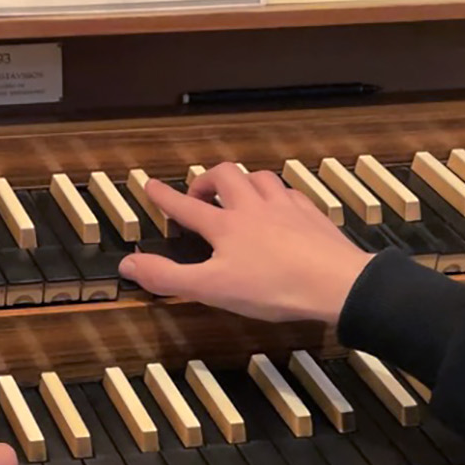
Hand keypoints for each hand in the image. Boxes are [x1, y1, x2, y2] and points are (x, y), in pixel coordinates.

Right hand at [117, 163, 375, 323]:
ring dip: (243, 182)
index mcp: (225, 225)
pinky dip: (276, 194)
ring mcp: (285, 207)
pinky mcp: (311, 215)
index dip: (164, 197)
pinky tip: (279, 206)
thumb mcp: (212, 288)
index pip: (186, 205)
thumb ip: (168, 276)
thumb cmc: (272, 287)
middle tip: (199, 194)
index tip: (150, 185)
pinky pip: (289, 193)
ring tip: (238, 195)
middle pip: (225, 176)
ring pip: (259, 178)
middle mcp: (253, 207)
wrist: (335, 283)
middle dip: (207, 180)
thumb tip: (128, 263)